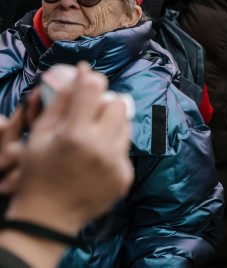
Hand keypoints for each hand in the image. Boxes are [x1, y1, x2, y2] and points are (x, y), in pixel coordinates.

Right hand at [3, 65, 132, 235]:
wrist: (47, 217)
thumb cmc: (38, 172)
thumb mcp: (40, 134)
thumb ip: (61, 100)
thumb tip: (81, 70)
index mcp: (75, 135)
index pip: (96, 88)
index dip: (91, 81)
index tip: (87, 83)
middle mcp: (100, 147)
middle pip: (118, 104)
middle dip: (104, 106)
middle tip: (88, 117)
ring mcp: (116, 164)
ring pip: (126, 125)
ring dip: (111, 126)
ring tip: (91, 141)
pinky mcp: (126, 177)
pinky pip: (126, 150)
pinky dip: (113, 149)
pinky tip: (95, 161)